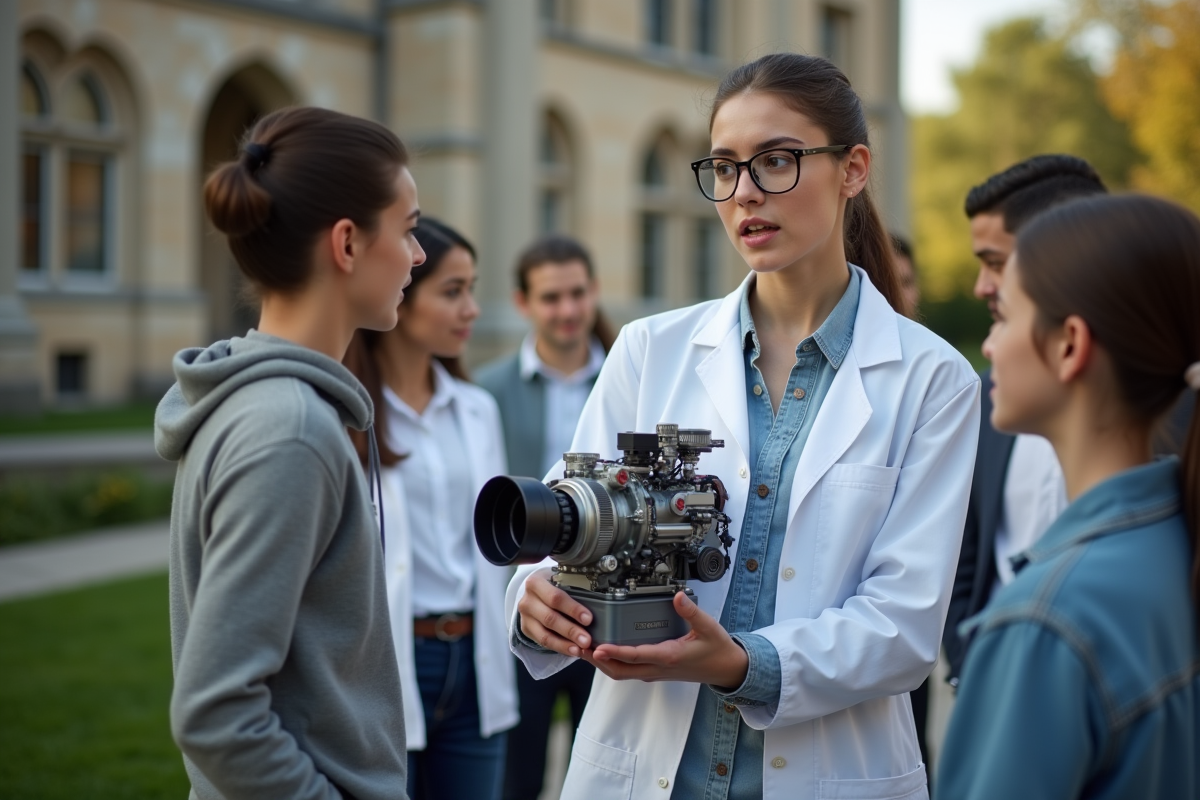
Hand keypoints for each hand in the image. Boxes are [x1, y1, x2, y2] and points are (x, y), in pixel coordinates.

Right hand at [517, 569, 593, 656]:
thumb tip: (600, 605)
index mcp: (536, 583)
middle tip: (587, 640)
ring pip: (545, 635)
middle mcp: (527, 600)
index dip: (572, 609)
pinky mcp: (526, 630)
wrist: (534, 591)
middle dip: (570, 630)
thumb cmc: (553, 584)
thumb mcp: (560, 580)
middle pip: (550, 618)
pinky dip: (560, 648)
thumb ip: (574, 589)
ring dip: (565, 644)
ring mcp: (525, 617)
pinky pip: (543, 643)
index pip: (555, 597)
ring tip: (581, 650)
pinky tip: (573, 651)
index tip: (589, 619)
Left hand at [584, 592, 748, 687]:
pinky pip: (628, 671)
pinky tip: (604, 651)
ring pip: (622, 673)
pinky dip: (613, 663)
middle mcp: (658, 668)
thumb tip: (678, 596)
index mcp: (668, 656)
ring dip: (602, 663)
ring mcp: (656, 672)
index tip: (597, 648)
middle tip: (579, 646)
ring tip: (585, 648)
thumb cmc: (717, 649)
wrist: (727, 670)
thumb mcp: (708, 627)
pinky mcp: (656, 671)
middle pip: (620, 671)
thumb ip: (691, 612)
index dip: (615, 652)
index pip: (635, 656)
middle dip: (597, 661)